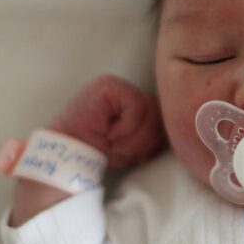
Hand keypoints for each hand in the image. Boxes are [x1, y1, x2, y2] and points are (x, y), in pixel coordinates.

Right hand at [49, 75, 165, 169]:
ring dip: (133, 137)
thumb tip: (173, 129)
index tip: (135, 154)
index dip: (151, 139)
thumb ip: (151, 131)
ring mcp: (116, 85)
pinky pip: (136, 107)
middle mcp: (125, 89)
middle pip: (158, 113)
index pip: (159, 115)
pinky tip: (109, 132)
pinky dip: (126, 127)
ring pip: (150, 111)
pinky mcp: (109, 86)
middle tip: (121, 149)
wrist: (69, 157)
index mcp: (131, 102)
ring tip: (113, 143)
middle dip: (144, 140)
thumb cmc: (98, 152)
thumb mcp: (133, 143)